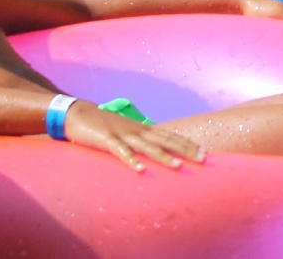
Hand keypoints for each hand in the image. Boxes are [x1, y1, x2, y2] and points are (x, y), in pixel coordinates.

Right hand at [64, 100, 205, 172]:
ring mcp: (123, 134)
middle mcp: (137, 131)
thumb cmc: (104, 126)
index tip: (204, 152)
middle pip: (166, 140)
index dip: (187, 144)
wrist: (78, 114)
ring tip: (178, 166)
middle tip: (203, 158)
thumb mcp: (126, 133)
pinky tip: (140, 170)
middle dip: (185, 149)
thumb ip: (140, 141)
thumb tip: (154, 151)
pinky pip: (121, 152)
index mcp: (143, 130)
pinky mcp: (107, 140)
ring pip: (147, 147)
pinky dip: (131, 161)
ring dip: (163, 157)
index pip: (170, 137)